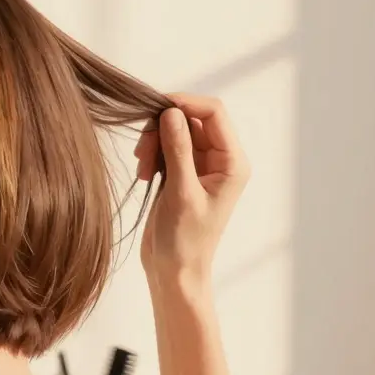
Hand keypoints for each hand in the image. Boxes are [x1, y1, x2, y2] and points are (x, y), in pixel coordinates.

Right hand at [135, 94, 250, 283]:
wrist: (175, 271)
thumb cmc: (184, 240)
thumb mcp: (181, 193)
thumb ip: (178, 150)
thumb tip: (171, 112)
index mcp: (232, 163)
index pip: (214, 113)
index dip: (185, 103)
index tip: (155, 108)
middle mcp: (220, 160)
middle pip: (192, 119)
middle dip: (163, 127)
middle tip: (141, 151)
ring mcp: (200, 166)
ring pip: (176, 132)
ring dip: (154, 141)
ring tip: (141, 167)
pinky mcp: (182, 174)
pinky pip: (167, 148)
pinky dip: (152, 153)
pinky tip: (144, 173)